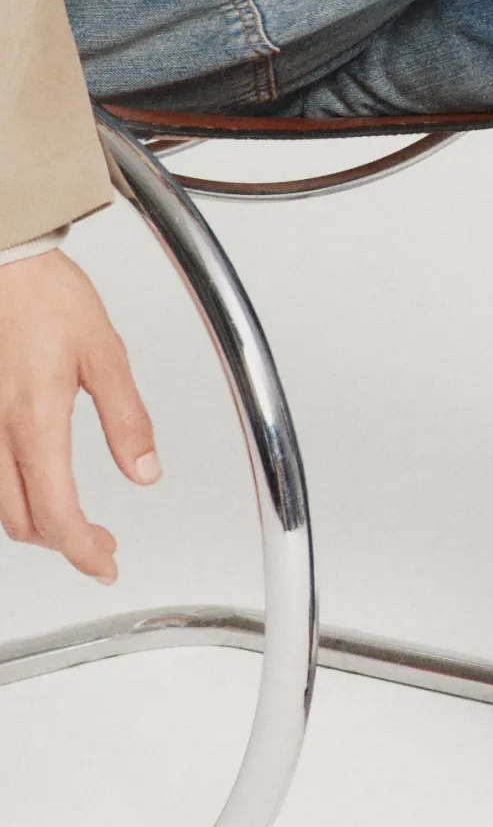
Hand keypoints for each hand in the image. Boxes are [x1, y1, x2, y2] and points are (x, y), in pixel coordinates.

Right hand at [0, 250, 159, 585]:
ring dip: (35, 523)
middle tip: (99, 543)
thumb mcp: (105, 352)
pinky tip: (35, 487)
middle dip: (63, 543)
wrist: (4, 262)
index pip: (57, 514)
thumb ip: (126, 418)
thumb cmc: (47, 296)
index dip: (82, 552)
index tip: (104, 563)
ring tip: (72, 521)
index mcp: (36, 419)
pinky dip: (10, 495)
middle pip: (21, 521)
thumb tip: (145, 471)